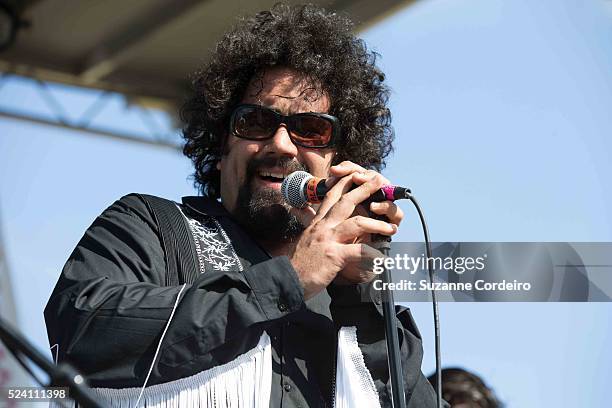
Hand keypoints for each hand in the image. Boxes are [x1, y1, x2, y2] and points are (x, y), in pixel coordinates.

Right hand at [288, 162, 402, 298]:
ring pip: (357, 223)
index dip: (344, 183)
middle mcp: (322, 227)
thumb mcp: (304, 238)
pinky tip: (382, 258)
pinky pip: (359, 251)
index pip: (331, 196)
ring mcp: (328, 240)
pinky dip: (373, 254)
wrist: (287, 280)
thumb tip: (300, 210)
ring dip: (377, 224)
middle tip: (379, 182)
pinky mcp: (334, 256)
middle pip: (346, 202)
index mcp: (317, 222)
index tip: (357, 174)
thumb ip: (309, 223)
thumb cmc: (299, 262)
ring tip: (391, 228)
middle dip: (364, 190)